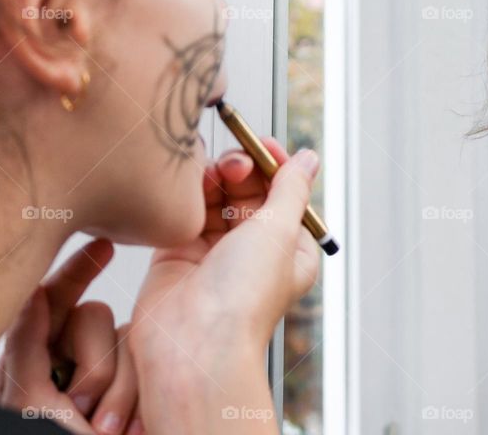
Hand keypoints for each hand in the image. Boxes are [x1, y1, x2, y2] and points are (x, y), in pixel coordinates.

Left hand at [0, 239, 142, 433]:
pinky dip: (138, 388)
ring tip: (109, 425)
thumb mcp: (27, 403)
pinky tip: (132, 418)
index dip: (78, 269)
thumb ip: (27, 345)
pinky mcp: (140, 382)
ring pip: (127, 338)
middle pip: (96, 318)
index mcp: (37, 360)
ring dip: (119, 384)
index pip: (58, 298)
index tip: (103, 244)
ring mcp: (110, 371)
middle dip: (96, 356)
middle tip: (88, 401)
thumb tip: (37, 292)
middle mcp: (75, 360)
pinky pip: (147, 359)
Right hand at [128, 138, 320, 433]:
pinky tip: (188, 186)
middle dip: (243, 169)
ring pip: (216, 196)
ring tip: (213, 177)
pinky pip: (186, 209)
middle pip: (249, 190)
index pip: (283, 192)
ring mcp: (215, 250)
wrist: (193, 346)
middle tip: (235, 164)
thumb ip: (290, 189)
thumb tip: (308, 159)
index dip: (273, 164)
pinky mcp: (179, 251)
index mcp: (289, 248)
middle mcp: (253, 249)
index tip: (260, 143)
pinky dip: (188, 194)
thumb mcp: (279, 231)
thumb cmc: (244, 299)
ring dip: (215, 178)